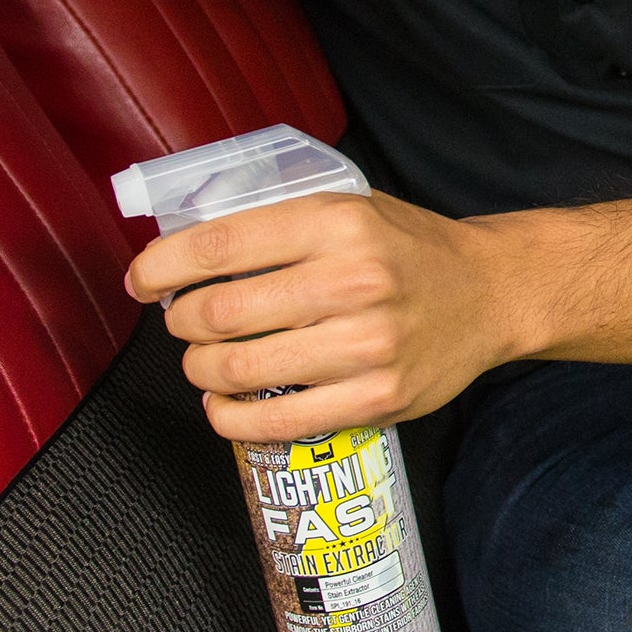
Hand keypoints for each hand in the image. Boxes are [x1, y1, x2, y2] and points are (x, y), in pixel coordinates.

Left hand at [126, 190, 514, 441]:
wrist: (491, 294)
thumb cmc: (407, 249)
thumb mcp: (347, 209)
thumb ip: (277, 226)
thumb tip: (187, 253)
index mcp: (336, 223)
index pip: (221, 245)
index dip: (162, 265)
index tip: (140, 278)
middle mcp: (351, 282)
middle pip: (220, 313)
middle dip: (180, 322)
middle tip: (180, 322)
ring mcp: (365, 347)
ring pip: (239, 370)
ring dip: (200, 370)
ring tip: (202, 362)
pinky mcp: (375, 400)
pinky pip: (277, 422)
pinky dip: (231, 419)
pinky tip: (222, 406)